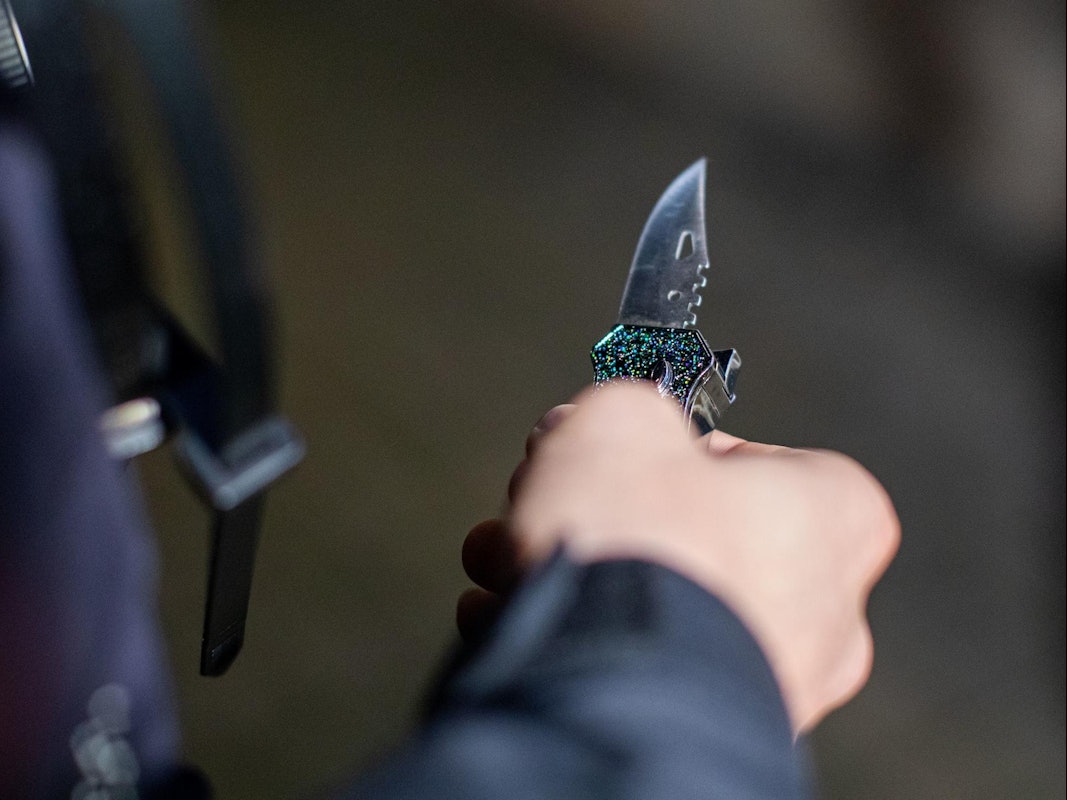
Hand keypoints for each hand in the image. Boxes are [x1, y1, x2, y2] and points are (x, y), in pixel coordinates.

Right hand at [459, 383, 898, 732]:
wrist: (614, 689)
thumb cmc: (641, 541)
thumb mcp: (623, 421)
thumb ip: (629, 410)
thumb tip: (612, 430)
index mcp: (834, 516)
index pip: (752, 459)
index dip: (668, 446)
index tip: (615, 449)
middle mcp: (825, 610)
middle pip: (695, 533)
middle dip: (604, 511)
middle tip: (542, 493)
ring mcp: (777, 684)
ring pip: (660, 604)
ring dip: (574, 570)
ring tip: (496, 557)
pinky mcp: (716, 733)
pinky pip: (641, 667)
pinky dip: (576, 636)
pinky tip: (507, 613)